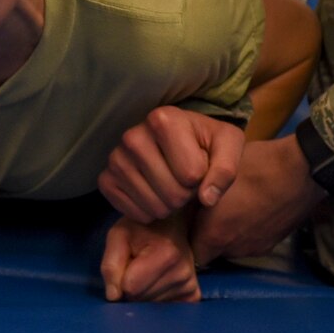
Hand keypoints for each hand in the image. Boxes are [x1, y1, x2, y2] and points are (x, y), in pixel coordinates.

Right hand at [99, 107, 246, 221]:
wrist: (178, 144)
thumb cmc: (205, 142)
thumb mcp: (228, 145)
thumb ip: (225, 170)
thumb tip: (207, 199)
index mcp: (163, 119)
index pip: (192, 174)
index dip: (203, 179)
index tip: (200, 166)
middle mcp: (133, 135)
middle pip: (173, 193)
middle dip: (187, 195)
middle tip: (186, 181)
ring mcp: (115, 158)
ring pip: (154, 206)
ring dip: (170, 206)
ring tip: (172, 187)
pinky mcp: (105, 179)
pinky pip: (132, 212)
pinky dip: (149, 213)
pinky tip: (155, 196)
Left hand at [100, 214, 200, 303]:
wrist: (171, 226)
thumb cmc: (141, 229)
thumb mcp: (118, 236)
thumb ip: (110, 264)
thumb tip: (113, 296)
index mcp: (167, 254)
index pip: (130, 287)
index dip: (121, 278)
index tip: (128, 262)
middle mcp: (183, 273)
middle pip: (140, 299)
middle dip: (132, 288)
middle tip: (138, 266)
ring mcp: (191, 286)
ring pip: (150, 306)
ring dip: (144, 293)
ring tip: (149, 272)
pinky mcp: (194, 296)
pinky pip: (164, 309)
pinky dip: (156, 300)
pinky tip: (159, 283)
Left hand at [190, 136, 324, 266]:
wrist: (301, 171)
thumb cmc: (254, 166)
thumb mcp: (215, 172)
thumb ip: (196, 194)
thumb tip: (184, 200)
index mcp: (214, 234)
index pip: (189, 251)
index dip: (186, 236)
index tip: (188, 220)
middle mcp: (232, 249)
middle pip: (210, 252)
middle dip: (207, 236)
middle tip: (208, 212)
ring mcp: (253, 248)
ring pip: (230, 248)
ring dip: (228, 235)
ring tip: (232, 209)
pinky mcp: (271, 245)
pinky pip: (250, 243)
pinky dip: (247, 232)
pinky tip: (252, 211)